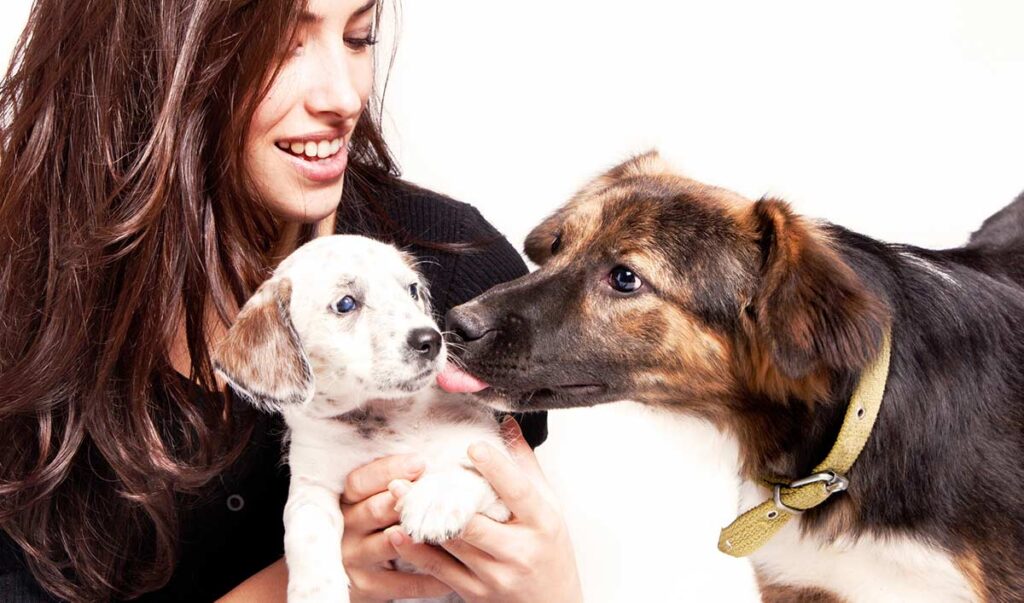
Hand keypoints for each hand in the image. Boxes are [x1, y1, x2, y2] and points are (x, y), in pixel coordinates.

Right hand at [340, 454, 453, 601]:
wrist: (352, 578)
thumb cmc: (375, 528)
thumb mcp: (371, 503)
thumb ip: (392, 486)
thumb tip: (430, 463)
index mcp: (345, 503)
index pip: (359, 482)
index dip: (387, 470)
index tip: (420, 463)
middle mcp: (346, 530)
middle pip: (375, 510)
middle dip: (410, 501)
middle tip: (443, 493)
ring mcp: (355, 560)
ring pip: (390, 544)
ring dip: (422, 536)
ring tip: (452, 527)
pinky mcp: (368, 588)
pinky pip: (404, 582)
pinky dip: (431, 576)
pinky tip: (454, 570)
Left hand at [385, 418, 582, 602]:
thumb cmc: (550, 550)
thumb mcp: (548, 506)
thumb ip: (525, 466)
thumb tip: (508, 425)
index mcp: (542, 522)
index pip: (517, 491)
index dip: (495, 468)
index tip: (472, 447)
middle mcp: (519, 550)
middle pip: (472, 520)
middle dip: (437, 497)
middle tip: (408, 475)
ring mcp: (495, 575)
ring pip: (450, 544)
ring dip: (419, 519)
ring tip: (396, 494)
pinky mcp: (476, 592)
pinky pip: (439, 570)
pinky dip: (415, 551)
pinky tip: (397, 533)